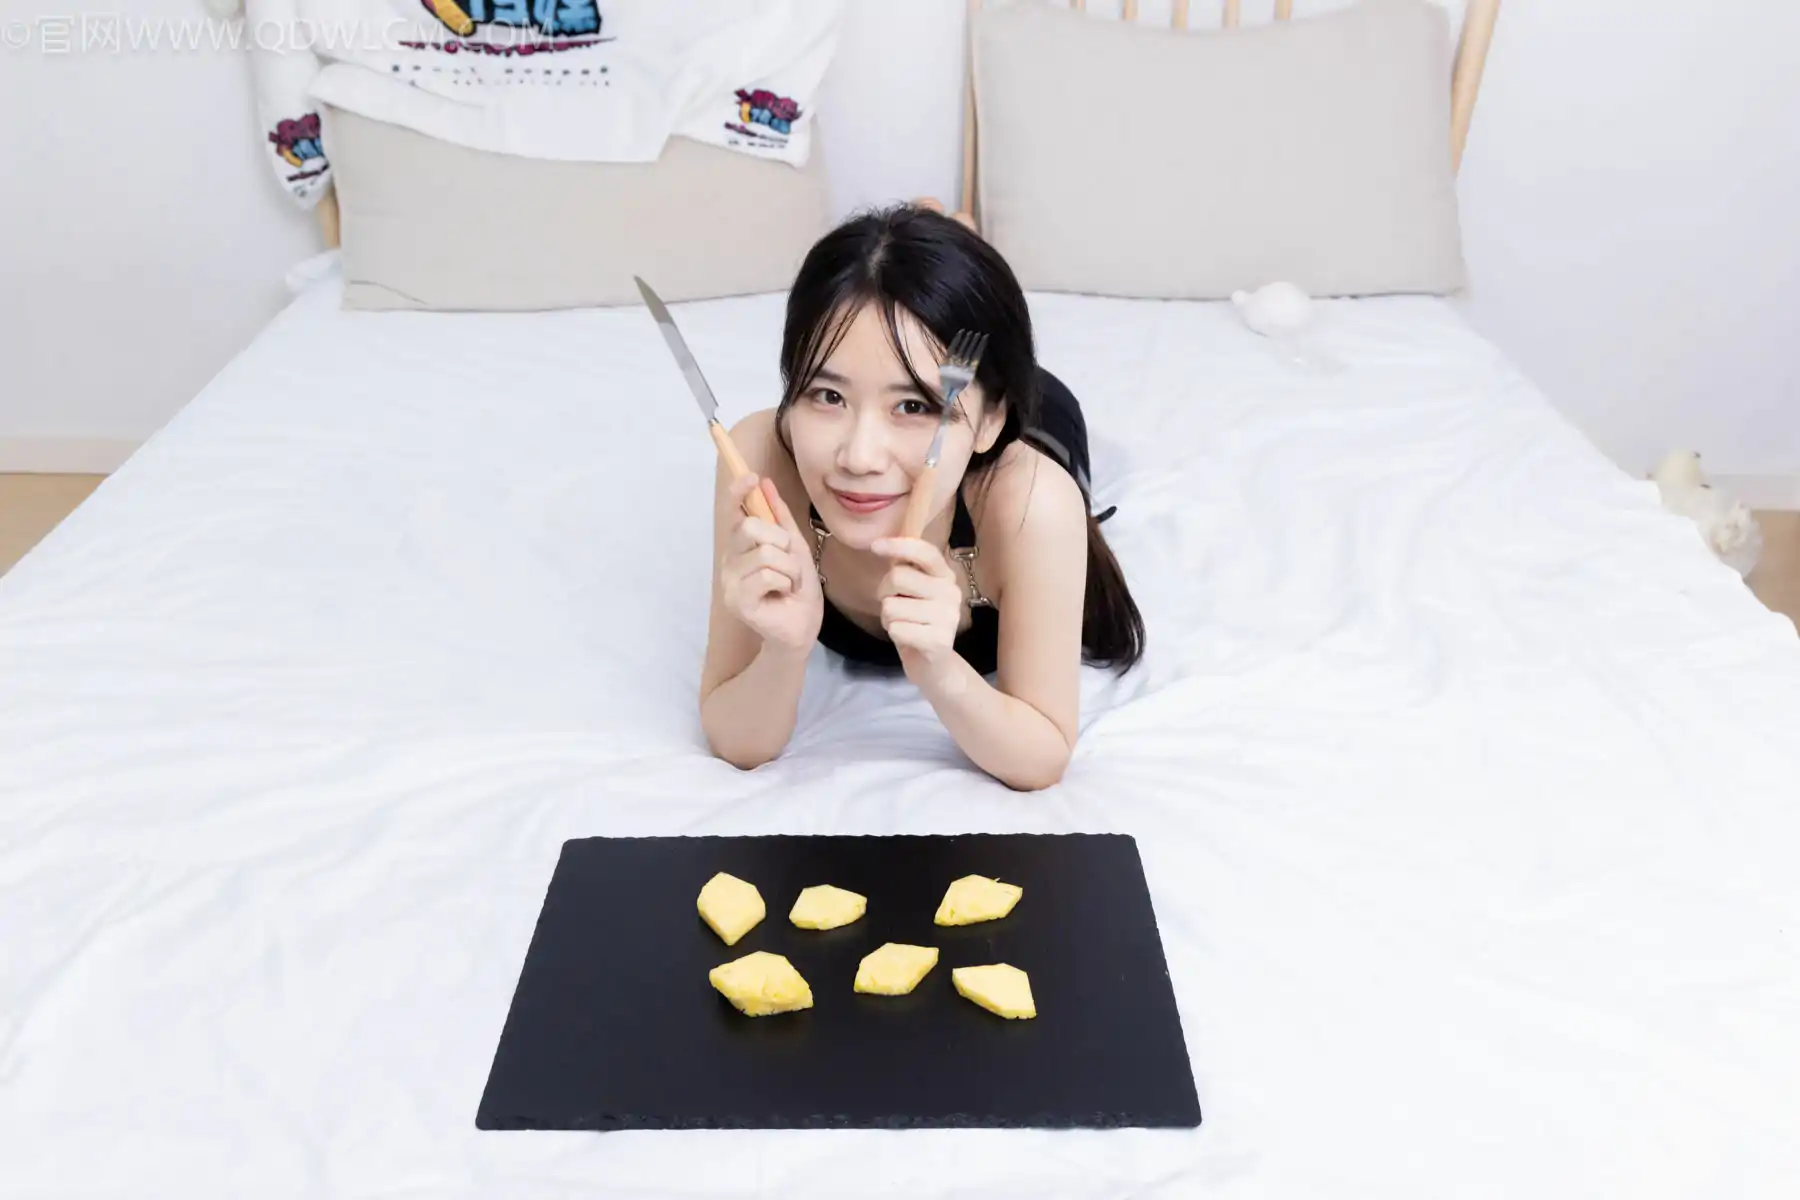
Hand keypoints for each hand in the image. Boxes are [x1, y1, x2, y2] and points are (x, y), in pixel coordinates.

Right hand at [720, 476, 821, 655]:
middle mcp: (730, 562)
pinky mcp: (737, 600)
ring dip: (789, 568)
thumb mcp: (795, 547)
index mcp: (741, 547)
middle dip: (780, 540)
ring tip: (789, 584)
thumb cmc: (797, 589)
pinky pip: (767, 575)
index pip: (734, 513)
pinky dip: (786, 583)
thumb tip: (765, 483)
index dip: (738, 492)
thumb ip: (780, 517)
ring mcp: (730, 582)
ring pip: (765, 553)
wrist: (802, 627)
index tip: (751, 477)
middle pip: (750, 527)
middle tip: (788, 562)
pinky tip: (783, 595)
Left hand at [872, 536, 964, 682]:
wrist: (933, 665)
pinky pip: (897, 629)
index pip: (924, 552)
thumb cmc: (918, 621)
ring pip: (892, 606)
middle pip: (898, 576)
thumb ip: (906, 569)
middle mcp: (951, 592)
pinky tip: (907, 639)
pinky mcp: (939, 640)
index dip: (898, 545)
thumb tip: (883, 544)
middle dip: (884, 592)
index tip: (875, 546)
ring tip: (902, 624)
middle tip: (894, 605)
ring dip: (888, 618)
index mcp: (945, 575)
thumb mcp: (915, 591)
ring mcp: (948, 617)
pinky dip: (894, 634)